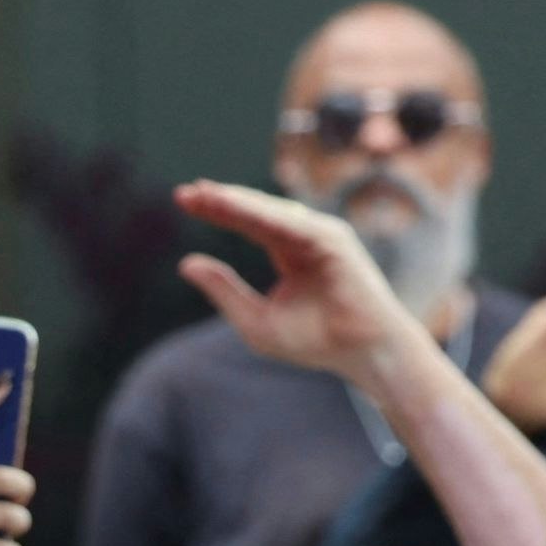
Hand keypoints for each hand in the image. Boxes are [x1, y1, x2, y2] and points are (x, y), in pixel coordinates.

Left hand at [173, 180, 419, 380]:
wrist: (363, 353)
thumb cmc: (316, 342)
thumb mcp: (256, 320)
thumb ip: (223, 290)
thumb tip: (185, 264)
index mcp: (288, 252)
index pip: (247, 223)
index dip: (217, 211)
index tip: (183, 199)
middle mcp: (304, 237)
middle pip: (255, 211)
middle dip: (221, 200)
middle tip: (186, 192)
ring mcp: (320, 234)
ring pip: (270, 211)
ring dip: (238, 202)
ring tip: (205, 195)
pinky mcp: (333, 239)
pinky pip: (291, 222)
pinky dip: (262, 213)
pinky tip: (234, 208)